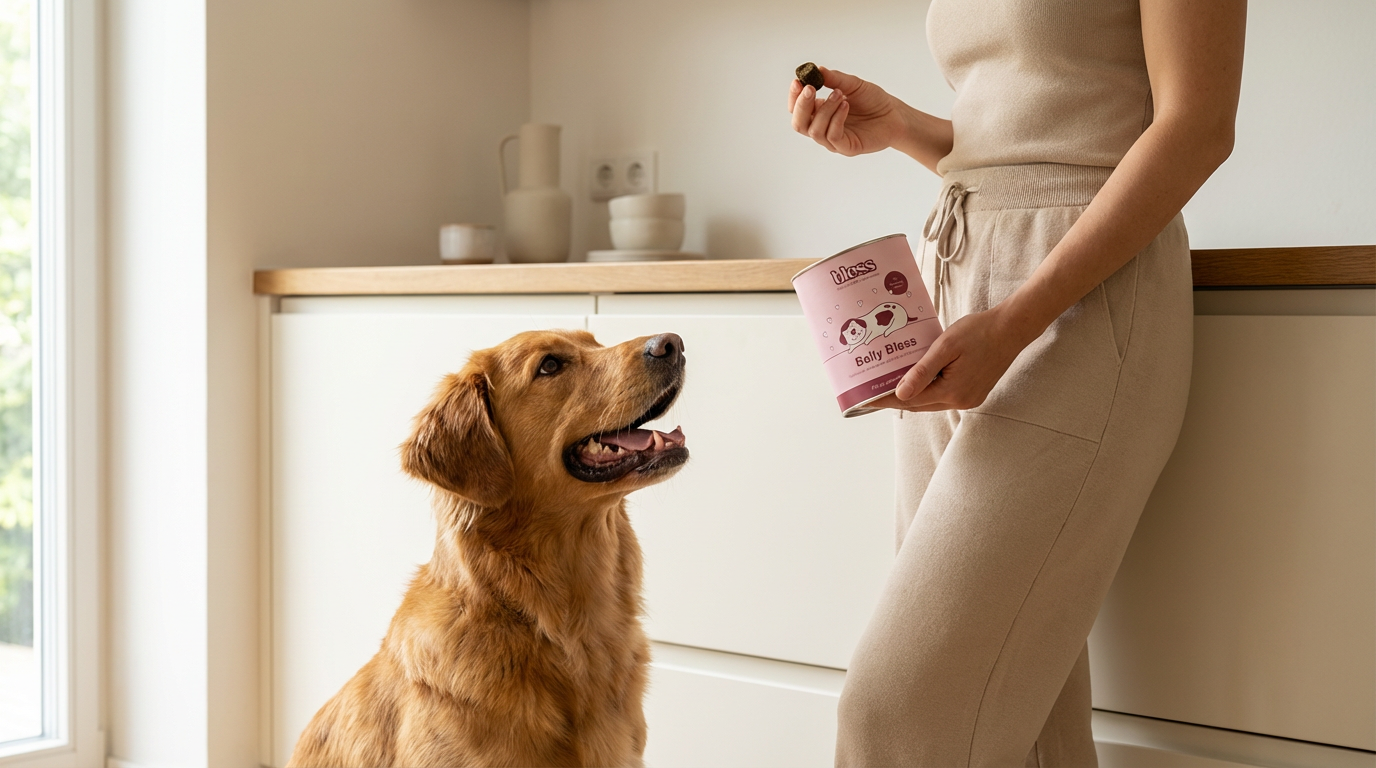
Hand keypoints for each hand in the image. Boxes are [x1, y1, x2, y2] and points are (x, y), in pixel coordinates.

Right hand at [788, 66, 905, 156]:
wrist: (894, 114)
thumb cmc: (873, 100)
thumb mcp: (852, 84)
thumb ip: (834, 78)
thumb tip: (816, 70)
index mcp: (819, 112)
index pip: (797, 108)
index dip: (794, 96)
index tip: (798, 81)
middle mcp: (822, 127)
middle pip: (798, 124)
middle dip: (802, 105)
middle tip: (811, 88)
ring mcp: (833, 140)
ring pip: (815, 130)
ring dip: (825, 109)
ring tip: (840, 95)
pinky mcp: (846, 148)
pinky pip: (832, 136)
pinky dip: (836, 119)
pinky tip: (846, 105)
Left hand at [871, 307, 1035, 412]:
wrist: (1011, 329)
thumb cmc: (979, 332)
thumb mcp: (946, 346)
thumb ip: (922, 371)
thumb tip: (900, 394)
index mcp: (952, 391)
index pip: (910, 400)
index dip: (886, 399)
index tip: (867, 399)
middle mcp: (961, 401)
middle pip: (919, 405)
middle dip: (897, 398)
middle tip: (874, 390)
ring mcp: (969, 399)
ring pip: (931, 402)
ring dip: (913, 395)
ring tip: (891, 384)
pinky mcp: (974, 394)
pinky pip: (944, 397)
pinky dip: (929, 391)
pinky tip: (918, 379)